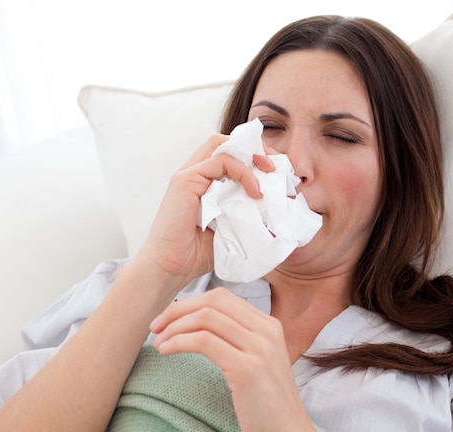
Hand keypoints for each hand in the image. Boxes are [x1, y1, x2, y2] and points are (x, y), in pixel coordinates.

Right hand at [135, 134, 273, 288]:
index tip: (278, 173)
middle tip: (277, 166)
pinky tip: (255, 192)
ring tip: (270, 174)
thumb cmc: (198, 254)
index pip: (231, 153)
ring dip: (252, 157)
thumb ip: (250, 215)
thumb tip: (281, 212)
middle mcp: (196, 174)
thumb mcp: (234, 229)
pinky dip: (243, 172)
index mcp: (205, 182)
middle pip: (227, 142)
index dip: (256, 156)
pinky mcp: (185, 181)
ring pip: (223, 146)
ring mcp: (189, 175)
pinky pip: (220, 161)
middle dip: (257, 148)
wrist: (171, 269)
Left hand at [150, 287, 314, 431]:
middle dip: (178, 310)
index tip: (169, 319)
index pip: (223, 297)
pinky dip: (179, 342)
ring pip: (206, 318)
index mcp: (270, 326)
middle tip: (155, 327)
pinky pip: (204, 341)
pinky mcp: (247, 368)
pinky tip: (166, 352)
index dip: (190, 303)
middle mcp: (267, 330)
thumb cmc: (268, 408)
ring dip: (174, 327)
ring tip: (159, 343)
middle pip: (213, 301)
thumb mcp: (259, 364)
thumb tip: (202, 330)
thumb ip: (240, 343)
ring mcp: (259, 348)